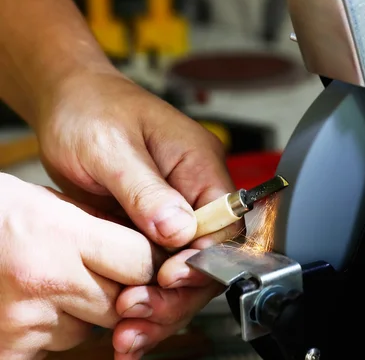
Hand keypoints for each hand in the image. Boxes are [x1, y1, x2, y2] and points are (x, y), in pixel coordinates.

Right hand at [0, 173, 162, 358]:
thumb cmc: (0, 215)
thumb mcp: (56, 205)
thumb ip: (106, 230)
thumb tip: (152, 254)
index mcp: (63, 234)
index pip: (143, 262)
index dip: (152, 263)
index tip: (148, 262)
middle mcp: (47, 279)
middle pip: (122, 301)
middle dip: (119, 291)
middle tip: (94, 272)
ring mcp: (26, 320)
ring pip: (89, 330)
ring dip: (82, 315)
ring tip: (53, 286)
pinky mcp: (8, 349)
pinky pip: (57, 351)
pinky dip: (52, 335)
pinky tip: (36, 310)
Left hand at [35, 69, 242, 355]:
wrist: (69, 105)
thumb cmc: (92, 109)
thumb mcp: (111, 147)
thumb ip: (146, 189)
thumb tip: (180, 230)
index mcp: (199, 162)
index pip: (225, 220)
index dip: (203, 256)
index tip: (169, 278)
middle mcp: (195, 190)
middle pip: (209, 254)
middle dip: (179, 291)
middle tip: (139, 313)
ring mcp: (175, 211)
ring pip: (185, 269)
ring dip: (161, 303)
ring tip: (129, 329)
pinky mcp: (152, 227)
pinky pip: (158, 268)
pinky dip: (145, 297)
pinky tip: (127, 320)